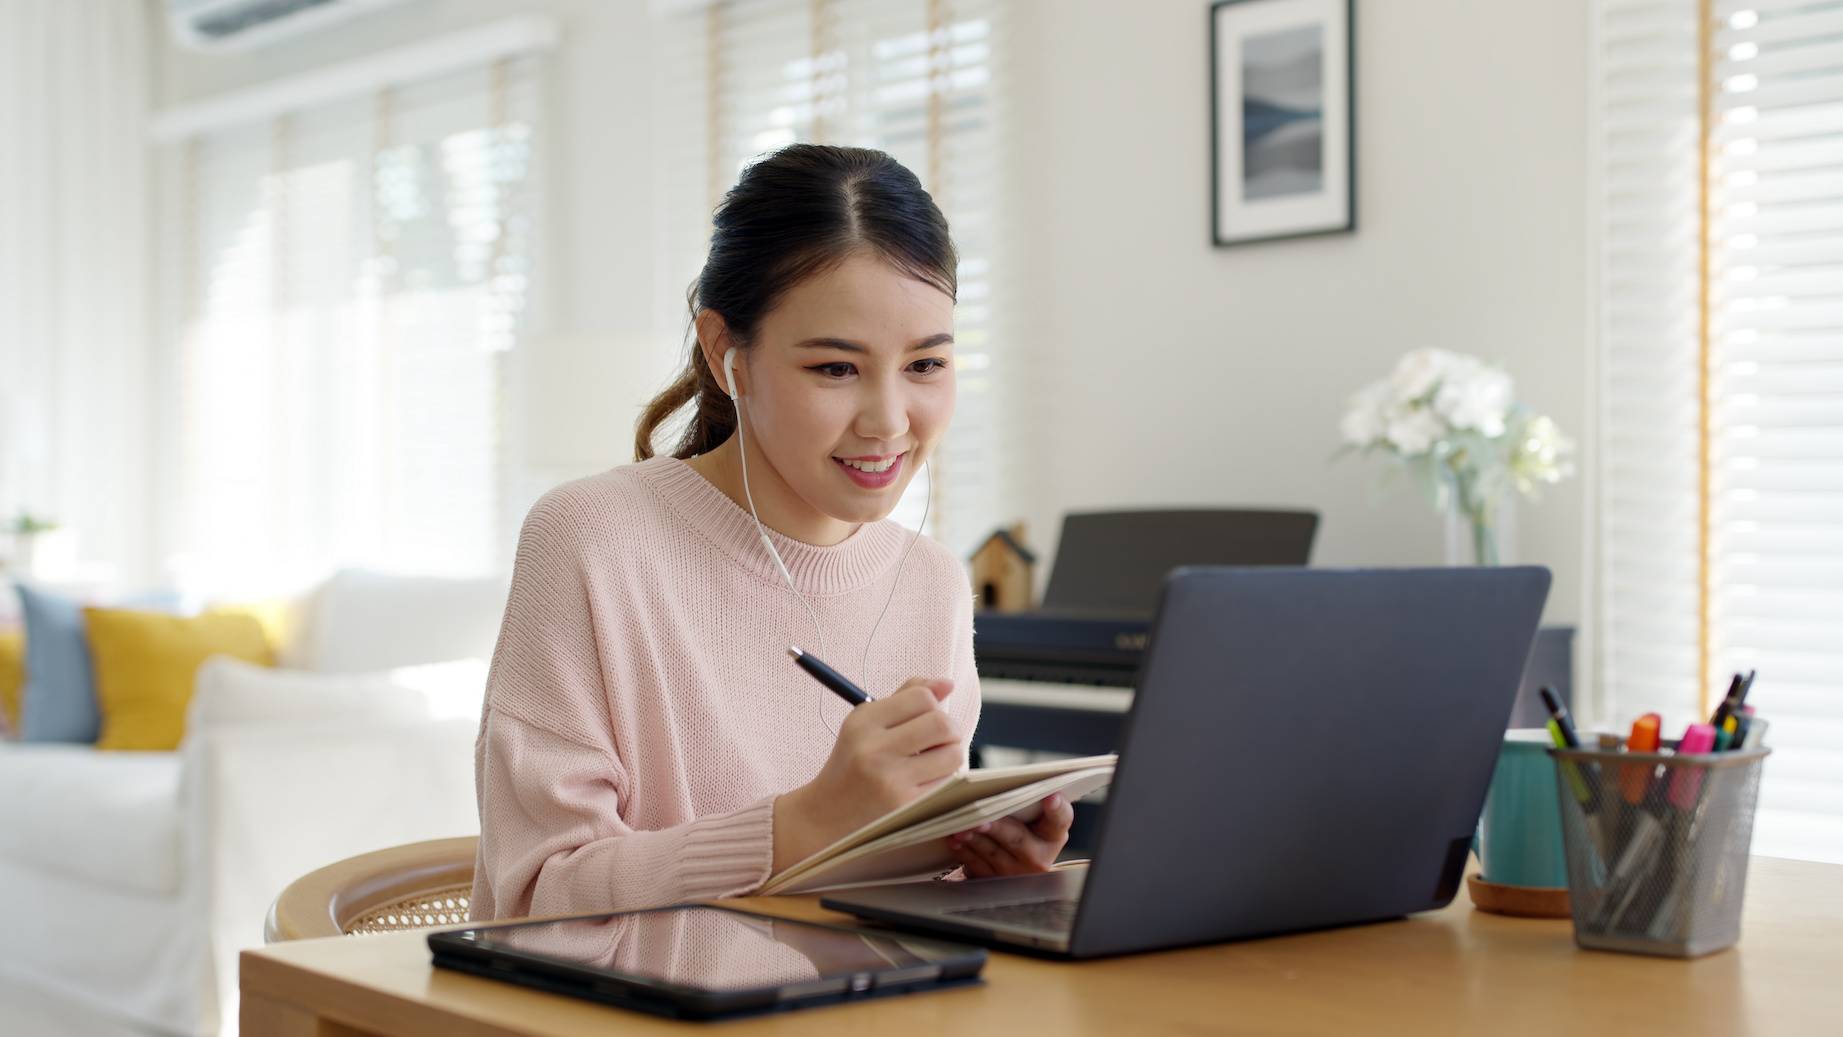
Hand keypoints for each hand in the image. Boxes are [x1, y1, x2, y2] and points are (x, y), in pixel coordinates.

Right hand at [773, 677, 961, 872]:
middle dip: (950, 729)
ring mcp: (890, 779)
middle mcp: (874, 748)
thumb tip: (947, 683)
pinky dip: (944, 779)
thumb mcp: (867, 724)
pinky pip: (947, 782)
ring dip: (950, 755)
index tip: (924, 717)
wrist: (826, 815)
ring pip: (953, 754)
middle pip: (942, 724)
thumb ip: (906, 697)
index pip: (922, 697)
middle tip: (939, 740)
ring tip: (933, 761)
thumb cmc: (853, 764)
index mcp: (863, 721)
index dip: (932, 704)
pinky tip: (925, 782)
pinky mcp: (904, 806)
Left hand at [945, 793, 1073, 878]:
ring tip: (960, 826)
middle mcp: (1038, 857)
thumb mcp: (1031, 819)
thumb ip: (1023, 803)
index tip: (1051, 797)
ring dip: (973, 838)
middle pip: (1017, 839)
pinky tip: (954, 839)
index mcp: (1053, 835)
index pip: (1060, 820)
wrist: (1013, 865)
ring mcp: (1015, 872)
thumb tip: (998, 785)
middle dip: (997, 827)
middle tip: (980, 819)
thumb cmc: (1021, 829)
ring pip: (992, 852)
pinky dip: (963, 850)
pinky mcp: (993, 881)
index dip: (1057, 808)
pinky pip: (976, 864)